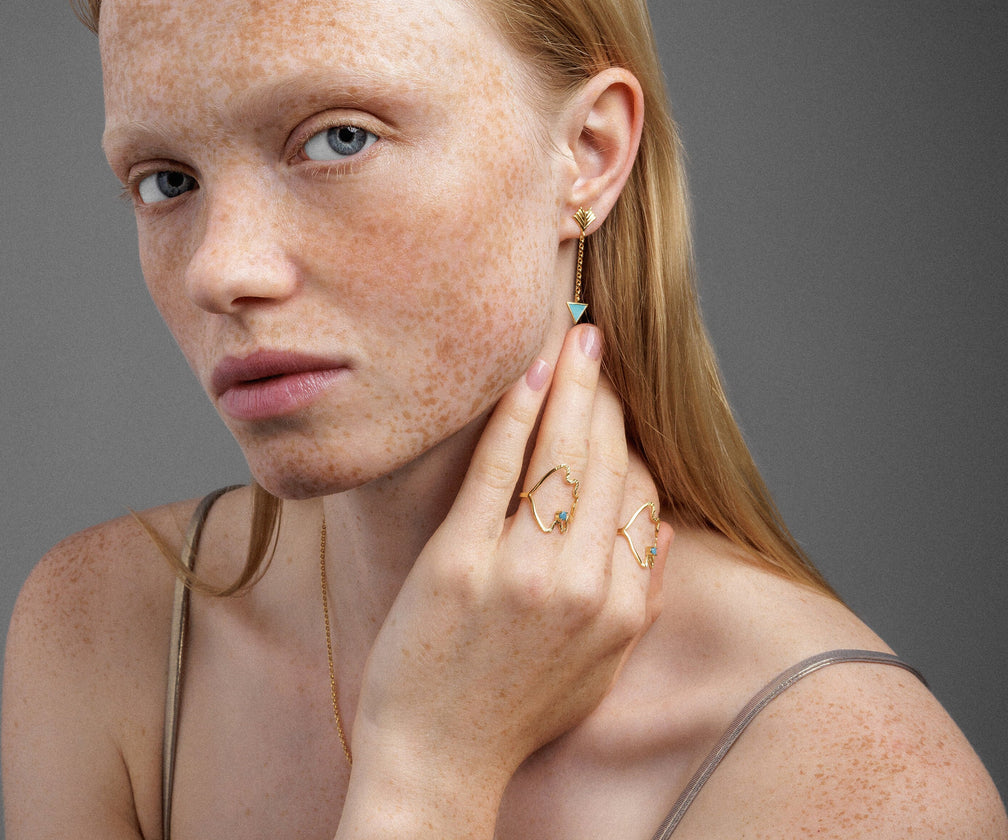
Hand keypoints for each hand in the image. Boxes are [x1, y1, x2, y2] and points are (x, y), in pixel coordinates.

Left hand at [337, 323, 670, 837]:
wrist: (438, 760)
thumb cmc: (515, 711)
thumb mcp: (598, 668)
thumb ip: (637, 599)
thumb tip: (659, 531)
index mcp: (621, 609)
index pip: (642, 497)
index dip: (631, 437)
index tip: (616, 399)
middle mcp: (581, 585)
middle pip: (606, 463)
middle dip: (605, 394)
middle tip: (598, 342)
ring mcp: (519, 570)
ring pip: (559, 454)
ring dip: (571, 385)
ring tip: (576, 336)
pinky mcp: (460, 559)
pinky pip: (496, 468)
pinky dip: (515, 412)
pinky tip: (527, 371)